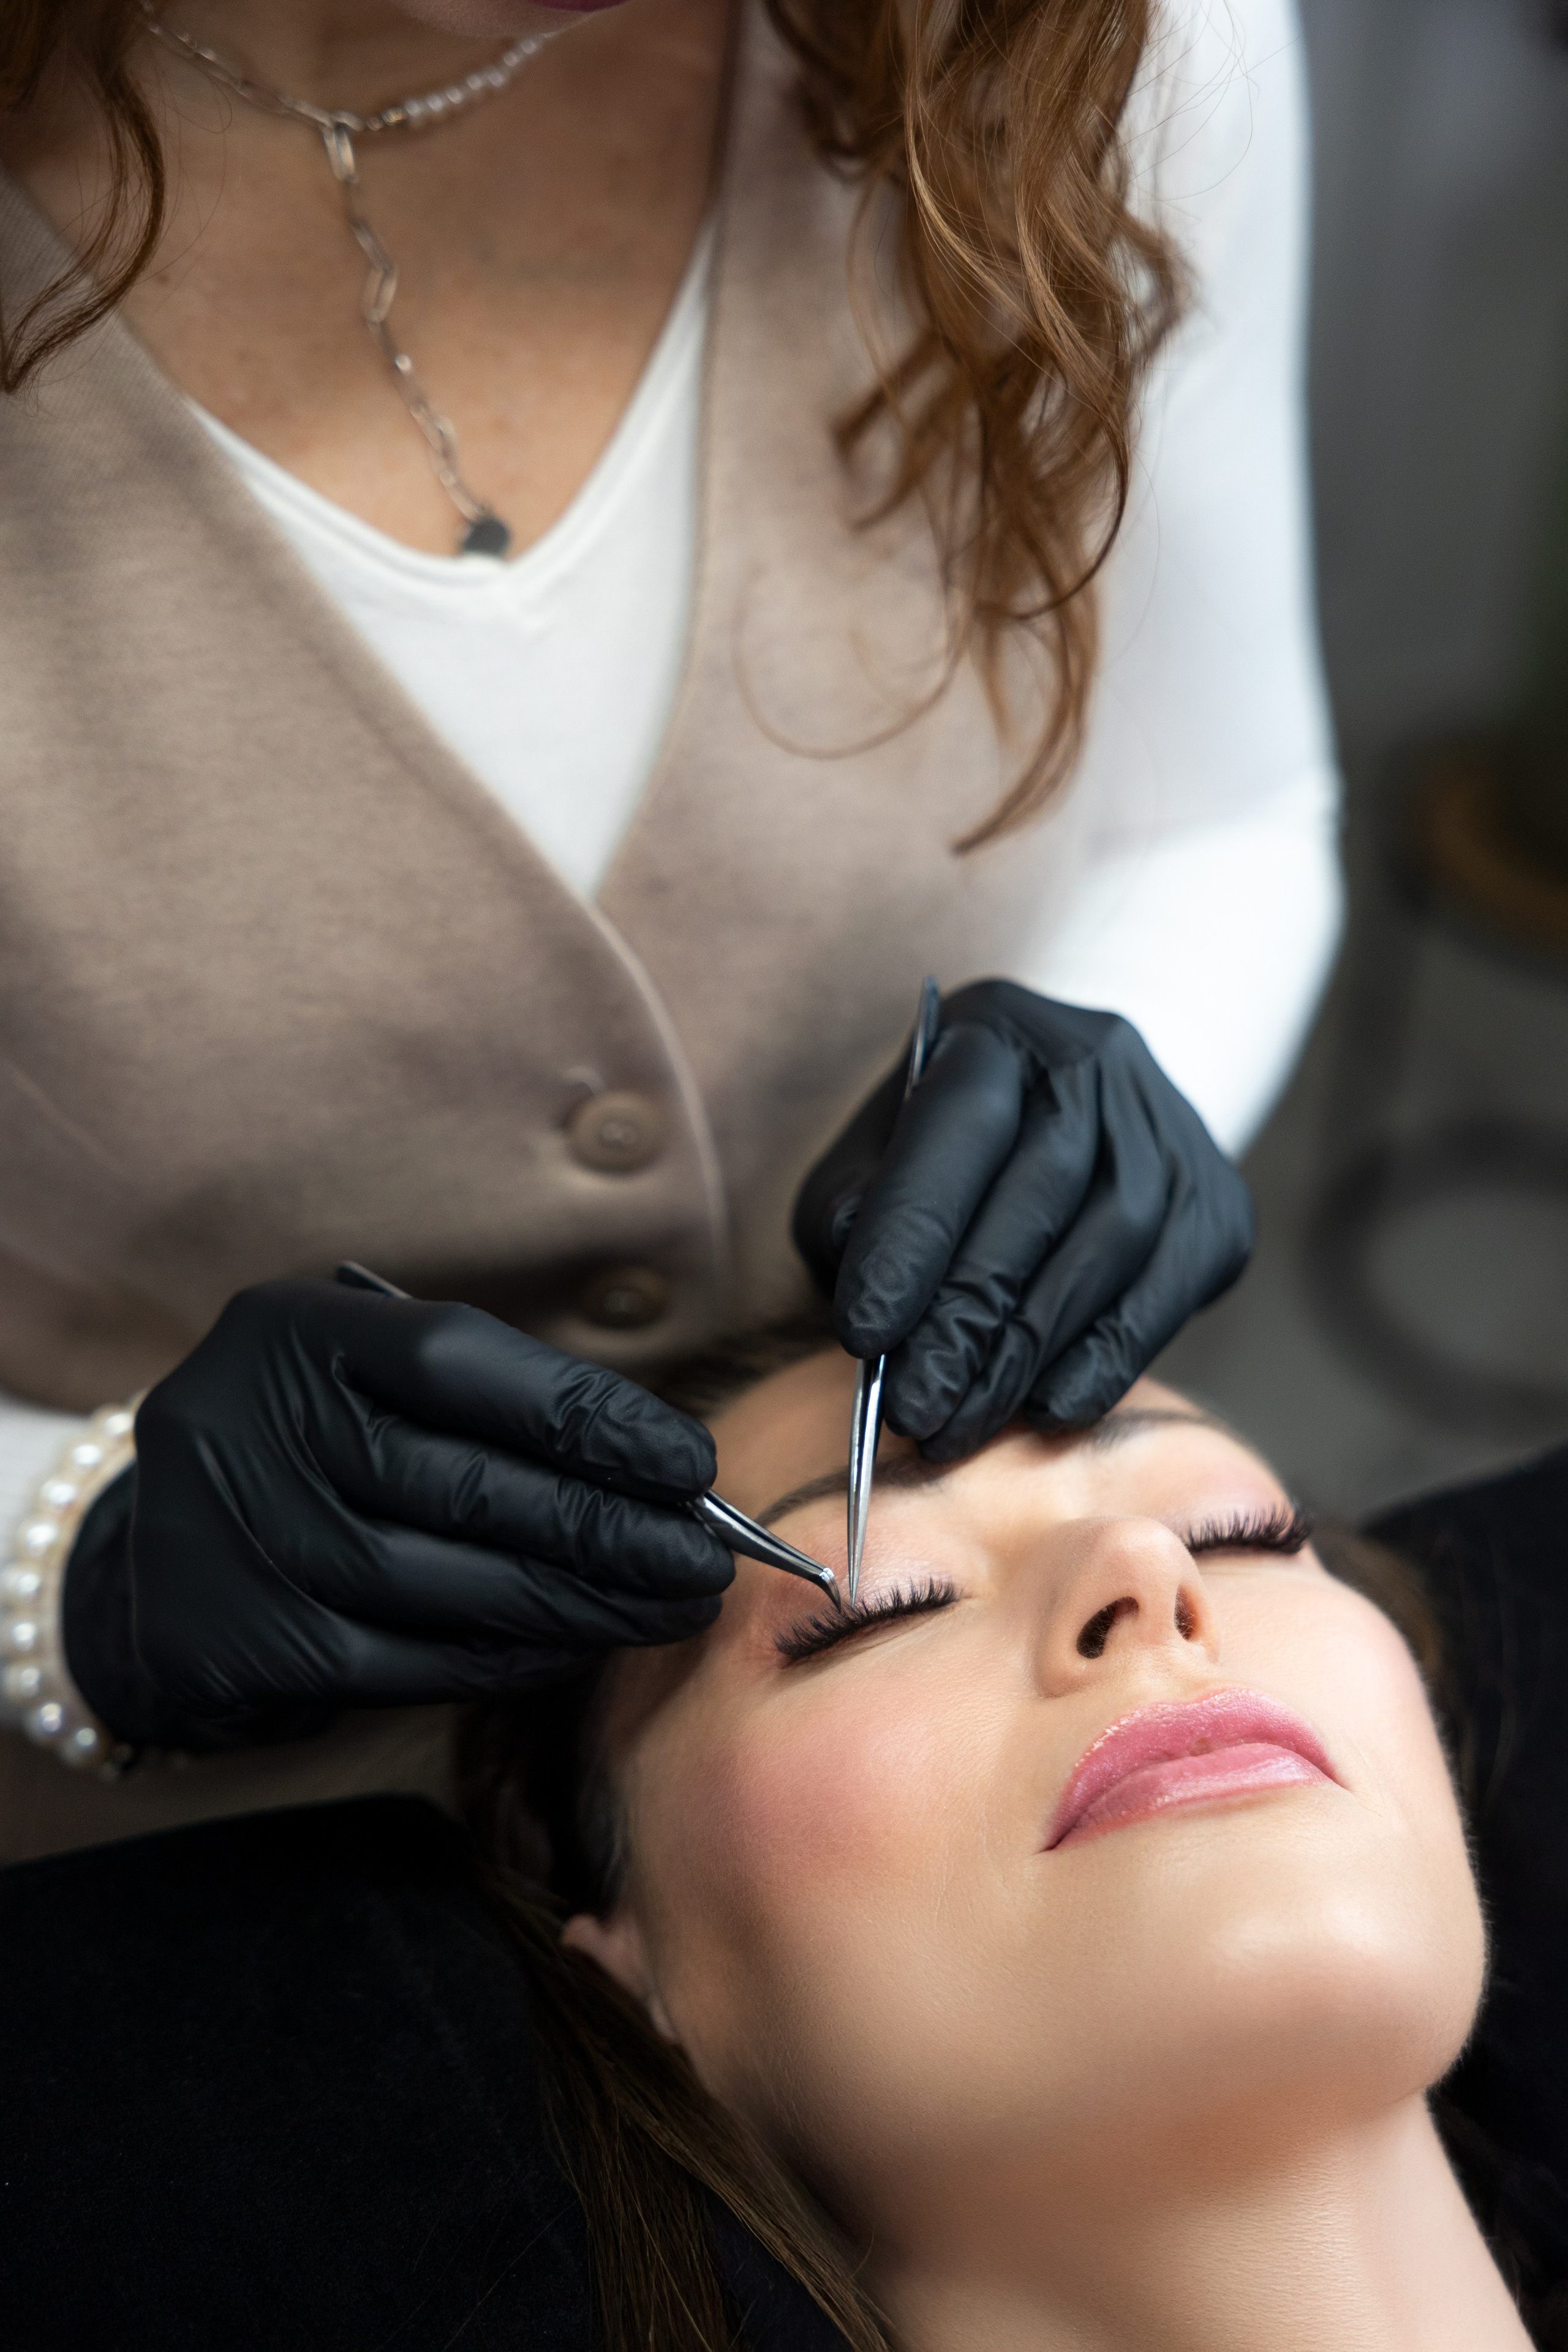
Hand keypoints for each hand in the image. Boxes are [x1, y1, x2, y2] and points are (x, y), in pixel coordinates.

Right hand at [64, 1279, 732, 1748]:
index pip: (461, 1362)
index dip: (589, 1415)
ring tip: (670, 1606)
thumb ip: (490, 1404)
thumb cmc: (313, 1452)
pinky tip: (580, 1645)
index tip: (691, 1463)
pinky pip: (414, 1662)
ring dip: (582, 1602)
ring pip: (451, 1584)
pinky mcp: (240, 1647)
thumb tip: (663, 1470)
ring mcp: (237, 1540)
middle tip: (708, 1556)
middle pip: (467, 1483)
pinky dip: (513, 1657)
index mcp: (291, 1331)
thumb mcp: (368, 1384)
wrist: (155, 1560)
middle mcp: (248, 1425)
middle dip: (611, 1526)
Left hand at [792, 980, 1253, 1457]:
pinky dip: (1107, 1358)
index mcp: (994, 1031)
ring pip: (1112, 1244)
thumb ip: (851, 1209)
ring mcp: (1168, 1126)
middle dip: (967, 1319)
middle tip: (914, 1410)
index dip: (911, 1237)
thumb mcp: (871, 1156)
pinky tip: (1049, 1408)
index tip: (863, 1338)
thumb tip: (874, 1304)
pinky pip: (1166, 1290)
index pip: (956, 1126)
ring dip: (1029, 1352)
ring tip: (963, 1423)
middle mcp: (1093, 1058)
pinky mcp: (1217, 1201)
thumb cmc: (943, 1156)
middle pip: (1038, 1196)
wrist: (1069, 1122)